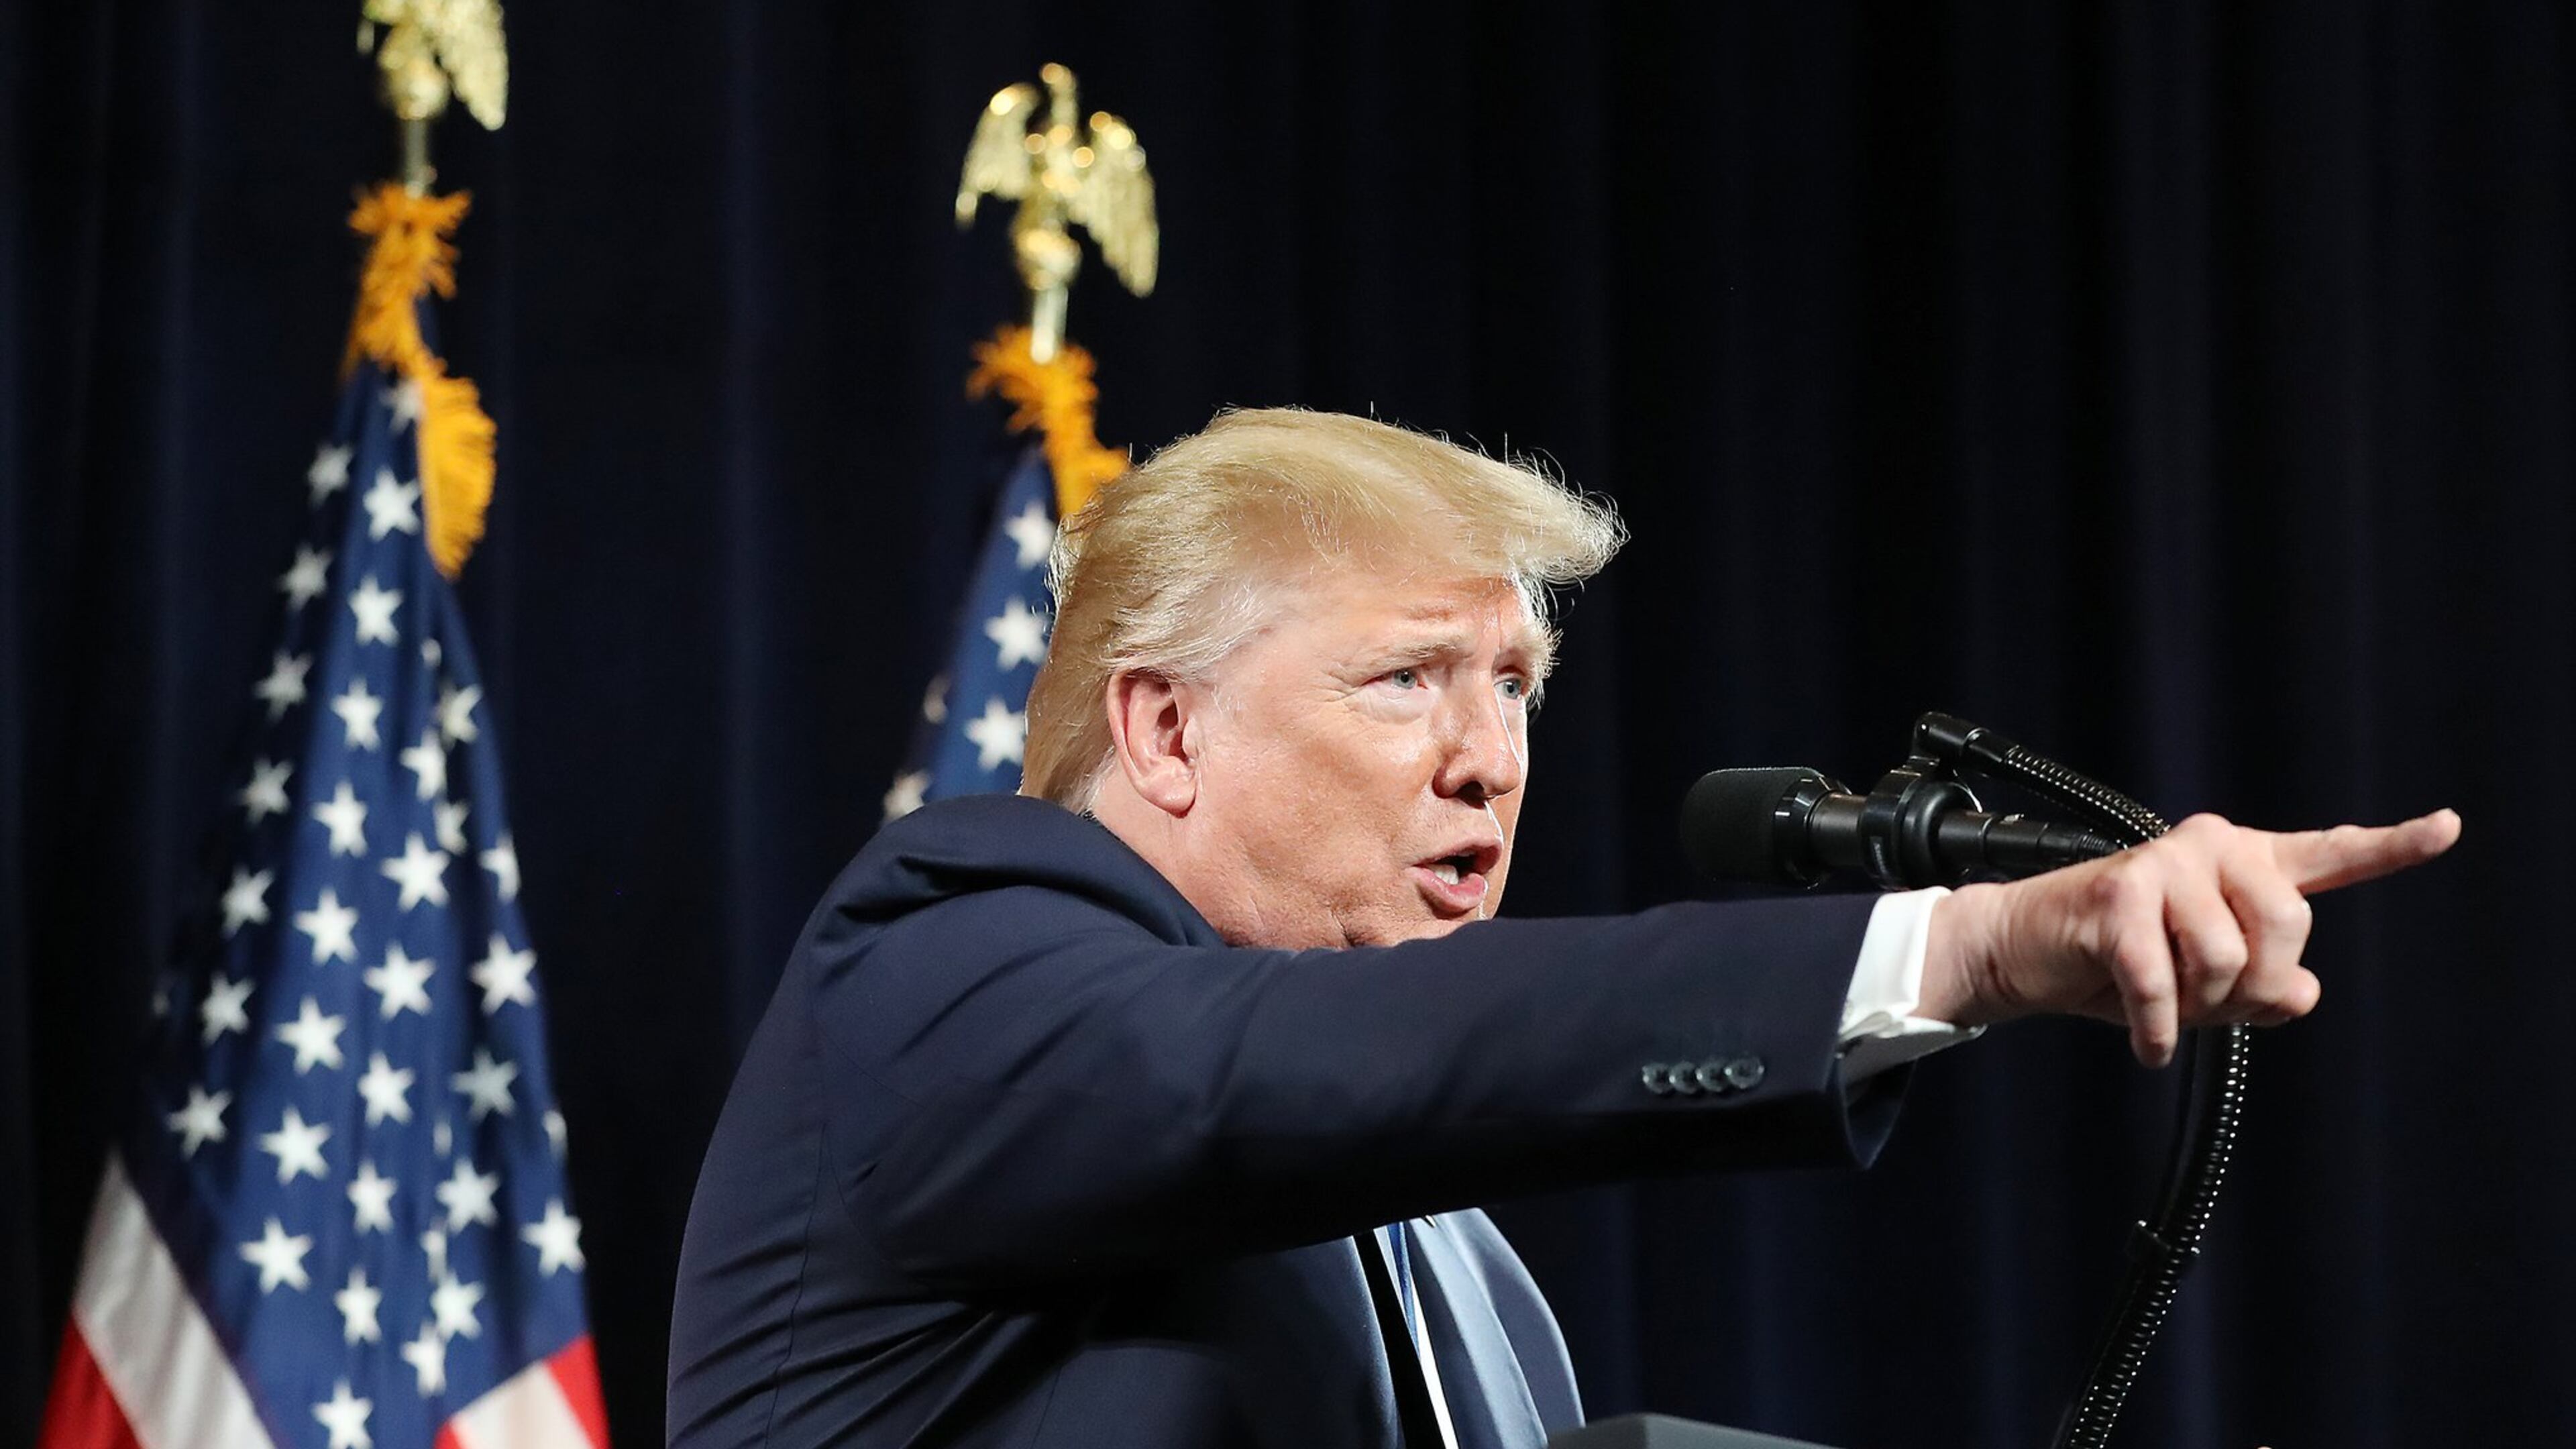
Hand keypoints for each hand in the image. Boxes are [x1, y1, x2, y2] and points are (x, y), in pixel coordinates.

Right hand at [1919, 808, 2461, 1065]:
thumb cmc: (2121, 965)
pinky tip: (2148, 1040)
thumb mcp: (2209, 986)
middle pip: (2289, 925)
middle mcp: (2211, 848)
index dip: (2393, 846)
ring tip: (2164, 1004)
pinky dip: (2158, 1027)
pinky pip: (2163, 982)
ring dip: (2199, 1006)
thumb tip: (2299, 994)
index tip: (2448, 827)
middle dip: (2255, 982)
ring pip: (2227, 959)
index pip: (2330, 855)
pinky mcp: (2118, 896)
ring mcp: (2164, 866)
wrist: (2026, 953)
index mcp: (2244, 863)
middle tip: (2209, 999)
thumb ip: (2268, 986)